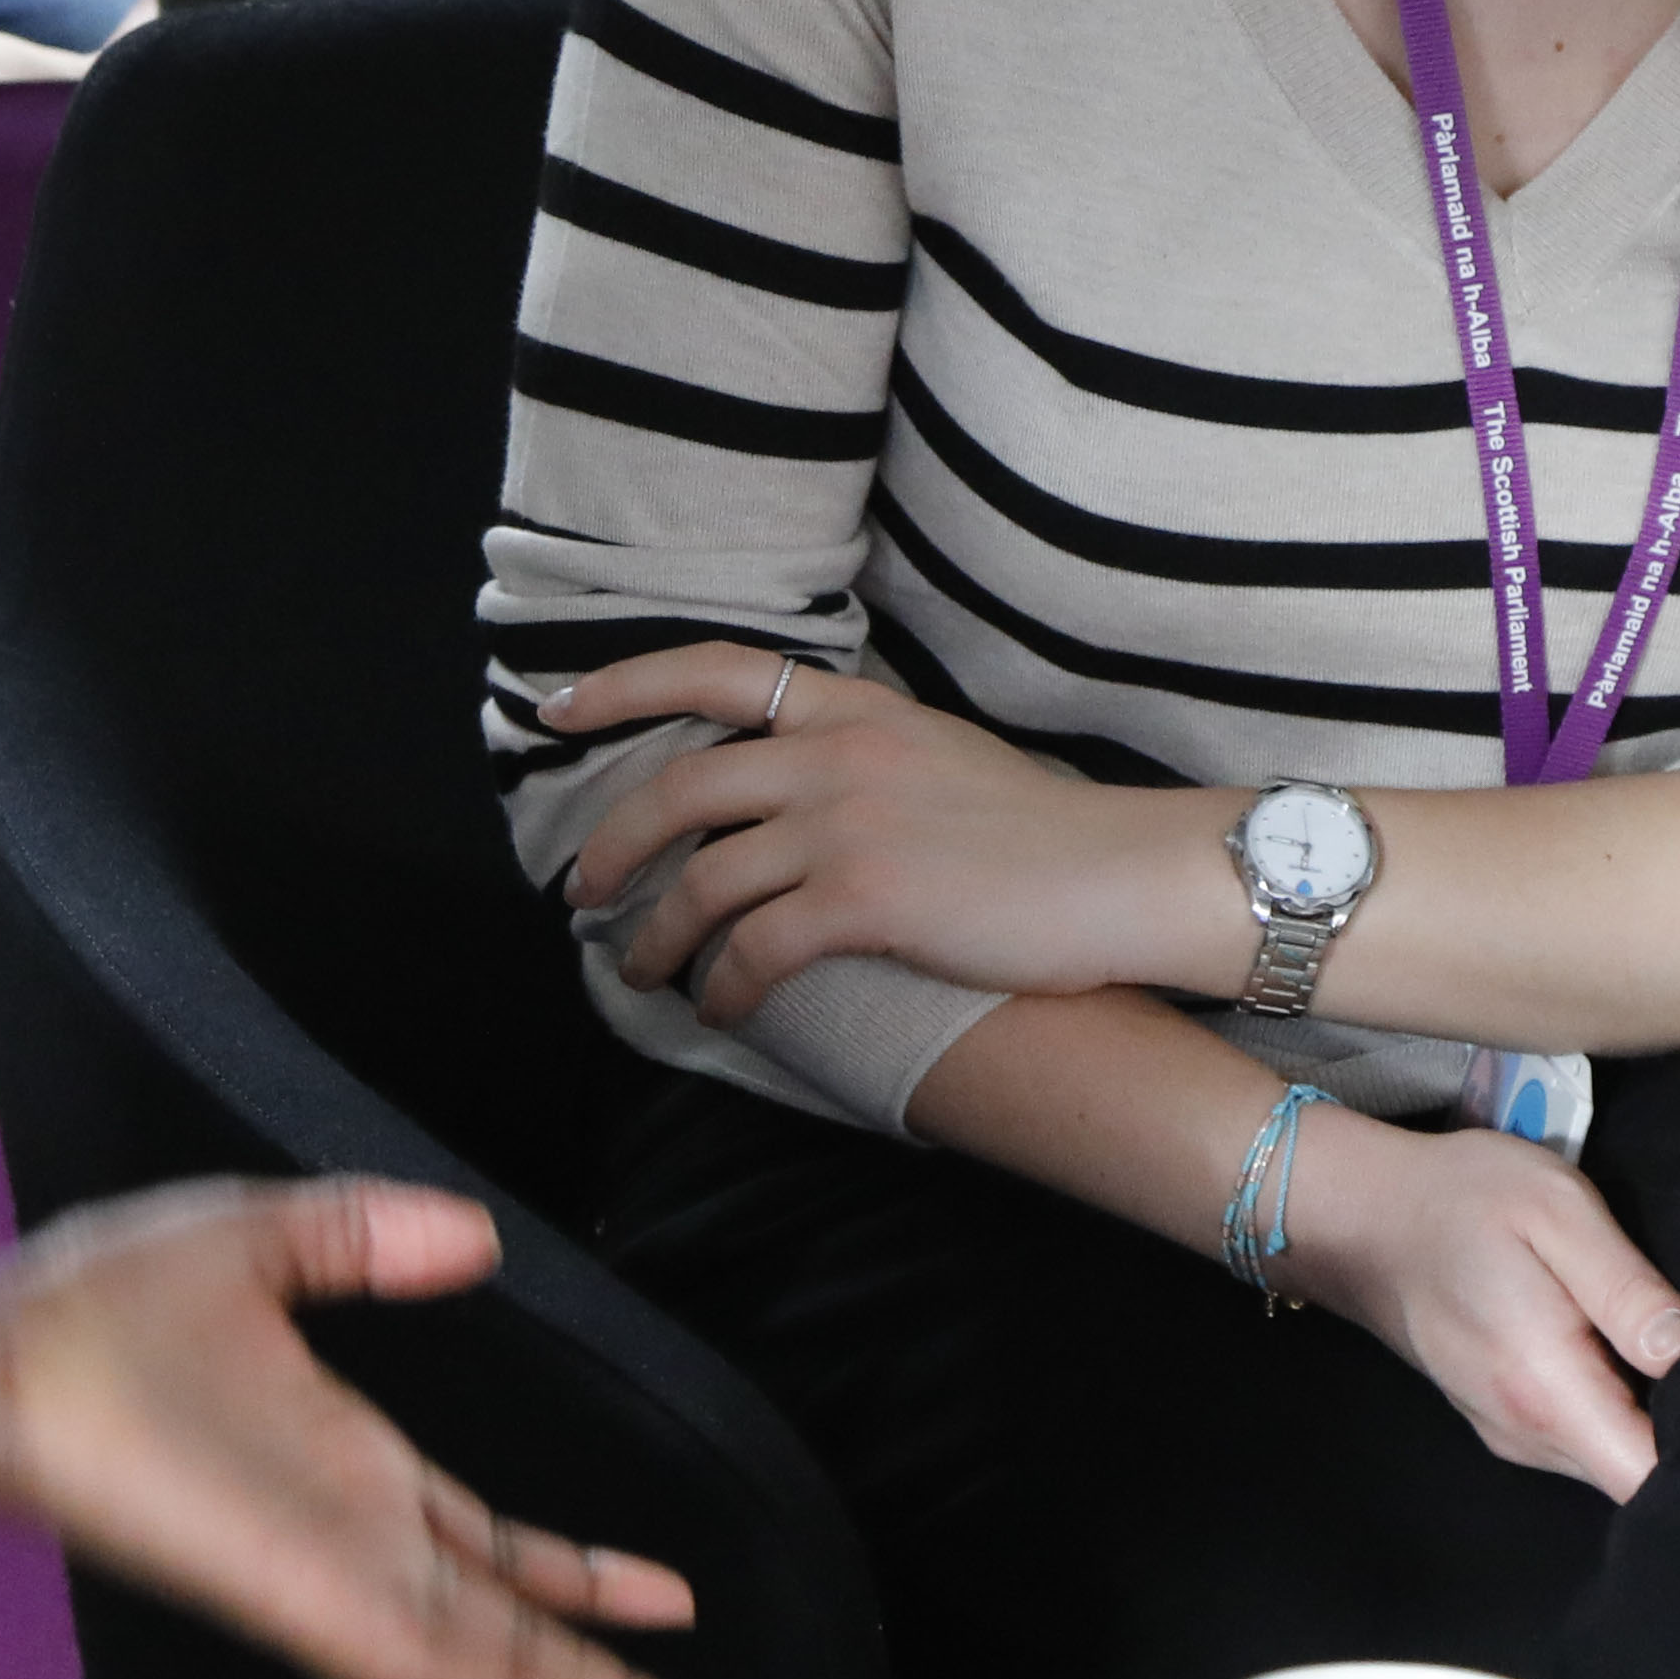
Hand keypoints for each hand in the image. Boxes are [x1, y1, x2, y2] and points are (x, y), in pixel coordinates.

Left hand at [0, 1178, 720, 1678]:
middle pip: (504, 1630)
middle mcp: (353, 1543)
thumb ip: (366, 1237)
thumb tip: (472, 1236)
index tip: (667, 1602)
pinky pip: (415, 1667)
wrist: (2, 1354)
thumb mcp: (261, 1240)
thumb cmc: (96, 1301)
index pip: (487, 1547)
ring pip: (479, 1665)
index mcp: (350, 1468)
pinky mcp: (296, 1599)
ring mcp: (328, 1579)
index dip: (576, 1579)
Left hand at [551, 645, 1216, 1032]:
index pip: (714, 669)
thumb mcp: (936, 755)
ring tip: (640, 972)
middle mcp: (838, 753)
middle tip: (579, 893)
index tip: (559, 709)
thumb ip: (858, 755)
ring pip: (703, 880)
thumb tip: (789, 786)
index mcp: (853, 708)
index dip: (623, 684)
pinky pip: (755, 949)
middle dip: (612, 845)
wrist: (1120, 872)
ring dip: (655, 936)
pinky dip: (722, 985)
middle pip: (680, 787)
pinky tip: (719, 1009)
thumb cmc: (1042, 831)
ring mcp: (848, 825)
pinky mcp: (866, 900)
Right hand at [1278, 1105, 1679, 1498]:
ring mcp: (1511, 1434)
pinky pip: (1583, 1439)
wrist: (1364, 1215)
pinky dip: (1614, 1409)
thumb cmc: (1462, 1199)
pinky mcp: (1504, 1421)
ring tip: (1671, 1348)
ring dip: (1651, 1419)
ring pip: (1612, 1460)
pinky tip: (1622, 1352)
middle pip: (1639, 1476)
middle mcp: (1527, 1434)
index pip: (1648, 1478)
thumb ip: (1629, 1290)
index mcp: (1547, 1390)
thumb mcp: (1557, 1212)